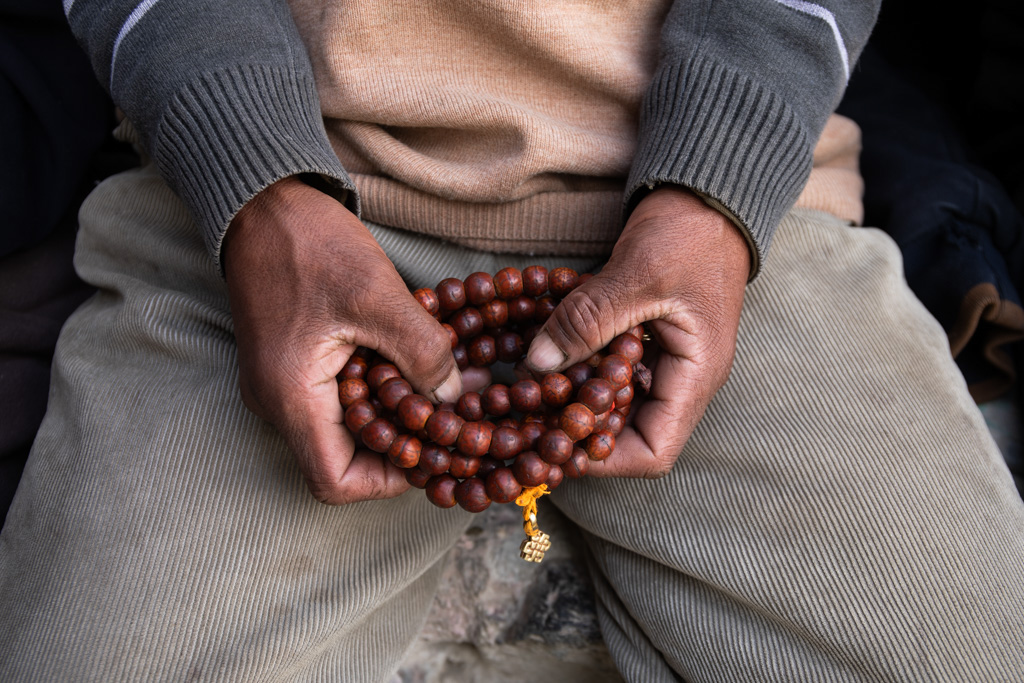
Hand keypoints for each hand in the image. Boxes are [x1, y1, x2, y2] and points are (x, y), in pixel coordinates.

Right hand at [223, 177, 462, 503]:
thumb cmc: (311, 244)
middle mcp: (278, 402)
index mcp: (290, 396)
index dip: (389, 480)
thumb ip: (421, 352)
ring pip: (347, 428)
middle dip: (403, 444)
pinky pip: (340, 398)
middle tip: (453, 419)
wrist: (262, 202)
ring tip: (447, 387)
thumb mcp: (377, 295)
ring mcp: (283, 384)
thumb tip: (452, 397)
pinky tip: (417, 364)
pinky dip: (381, 390)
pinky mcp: (294, 364)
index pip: (335, 481)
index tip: (435, 451)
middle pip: (345, 458)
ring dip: (396, 414)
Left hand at [526, 186, 749, 476]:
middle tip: (527, 423)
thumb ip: (587, 320)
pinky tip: (543, 360)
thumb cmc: (689, 232)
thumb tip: (536, 365)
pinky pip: (607, 371)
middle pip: (627, 434)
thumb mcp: (637, 274)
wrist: (706, 193)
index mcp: (696, 376)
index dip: (603, 460)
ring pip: (613, 404)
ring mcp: (662, 361)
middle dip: (578, 433)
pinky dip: (577, 370)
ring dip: (573, 403)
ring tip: (527, 395)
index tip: (553, 446)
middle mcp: (680, 379)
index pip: (653, 452)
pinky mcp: (643, 341)